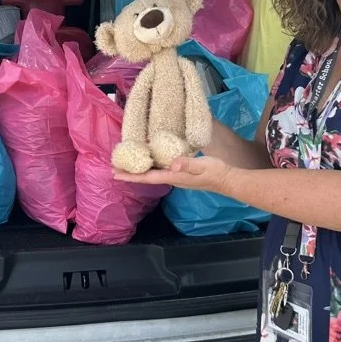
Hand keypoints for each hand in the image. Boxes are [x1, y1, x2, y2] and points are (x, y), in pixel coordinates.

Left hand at [113, 155, 235, 193]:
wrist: (226, 179)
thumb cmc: (214, 172)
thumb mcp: (202, 165)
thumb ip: (188, 164)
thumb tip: (172, 164)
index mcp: (173, 176)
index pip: (148, 177)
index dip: (131, 175)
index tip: (116, 173)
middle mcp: (171, 178)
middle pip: (146, 177)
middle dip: (130, 174)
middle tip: (114, 169)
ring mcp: (176, 177)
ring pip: (152, 174)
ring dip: (138, 171)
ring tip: (126, 166)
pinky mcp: (180, 173)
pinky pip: (160, 170)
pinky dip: (150, 167)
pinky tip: (148, 162)